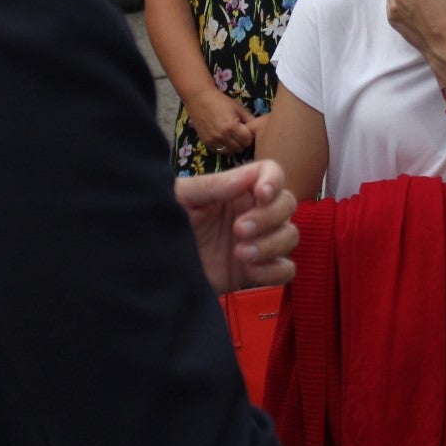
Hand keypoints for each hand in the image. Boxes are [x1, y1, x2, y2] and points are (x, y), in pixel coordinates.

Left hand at [175, 160, 298, 294]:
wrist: (155, 269)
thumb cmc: (165, 223)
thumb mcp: (182, 199)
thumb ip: (213, 186)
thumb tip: (248, 176)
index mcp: (237, 189)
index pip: (271, 172)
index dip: (273, 180)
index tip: (261, 195)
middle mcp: (253, 211)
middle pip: (287, 203)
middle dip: (269, 217)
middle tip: (239, 230)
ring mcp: (258, 241)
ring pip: (290, 235)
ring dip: (271, 244)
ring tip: (240, 254)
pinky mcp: (256, 270)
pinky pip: (285, 269)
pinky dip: (275, 271)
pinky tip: (251, 272)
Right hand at [186, 89, 257, 156]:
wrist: (200, 99)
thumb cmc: (221, 102)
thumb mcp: (238, 108)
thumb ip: (250, 119)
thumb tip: (258, 129)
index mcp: (232, 126)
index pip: (247, 141)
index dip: (249, 137)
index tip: (247, 132)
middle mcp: (222, 136)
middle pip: (239, 148)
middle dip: (242, 143)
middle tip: (240, 135)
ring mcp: (213, 141)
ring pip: (230, 152)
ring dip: (233, 147)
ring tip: (232, 138)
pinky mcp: (206, 143)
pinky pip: (219, 151)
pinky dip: (223, 147)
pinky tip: (223, 139)